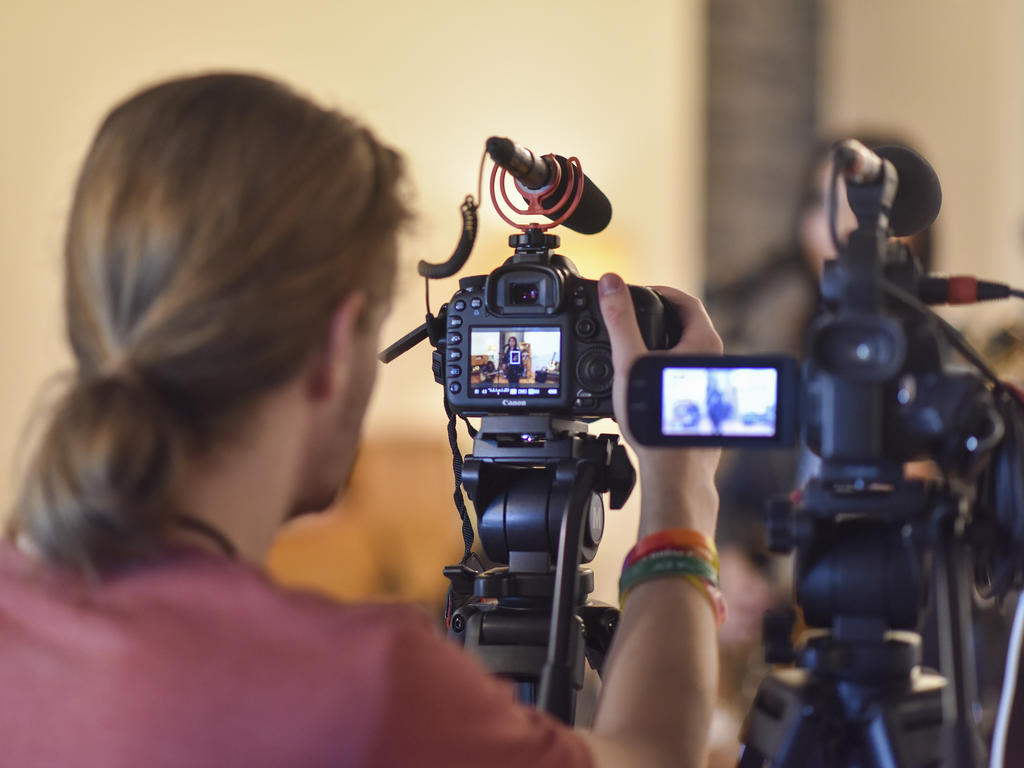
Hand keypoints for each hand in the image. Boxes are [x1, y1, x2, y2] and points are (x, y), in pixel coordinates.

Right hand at [597, 273, 722, 535]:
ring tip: (628, 356)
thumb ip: (619, 319)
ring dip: (656, 350)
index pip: (683, 300)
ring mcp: (710, 384)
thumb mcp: (630, 362)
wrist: (675, 473)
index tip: (634, 294)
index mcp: (703, 343)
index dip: (656, 291)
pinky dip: (661, 374)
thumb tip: (611, 282)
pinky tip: (640, 388)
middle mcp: (713, 361)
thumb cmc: (657, 420)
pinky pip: (682, 378)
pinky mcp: (703, 405)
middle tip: (626, 323)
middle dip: (653, 321)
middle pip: (683, 327)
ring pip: (682, 355)